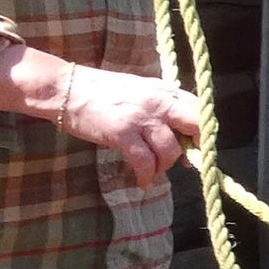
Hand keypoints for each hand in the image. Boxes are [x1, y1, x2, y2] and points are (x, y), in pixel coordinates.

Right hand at [54, 65, 204, 184]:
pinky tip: (142, 181)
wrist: (67, 88)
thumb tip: (180, 128)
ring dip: (164, 166)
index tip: (196, 144)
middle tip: (187, 161)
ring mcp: (141, 118)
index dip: (202, 130)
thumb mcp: (140, 90)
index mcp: (165, 90)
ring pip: (171, 150)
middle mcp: (159, 102)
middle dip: (196, 147)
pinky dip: (146, 176)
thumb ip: (161, 104)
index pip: (199, 108)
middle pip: (196, 125)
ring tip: (153, 170)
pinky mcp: (122, 134)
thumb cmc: (102, 90)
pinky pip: (145, 162)